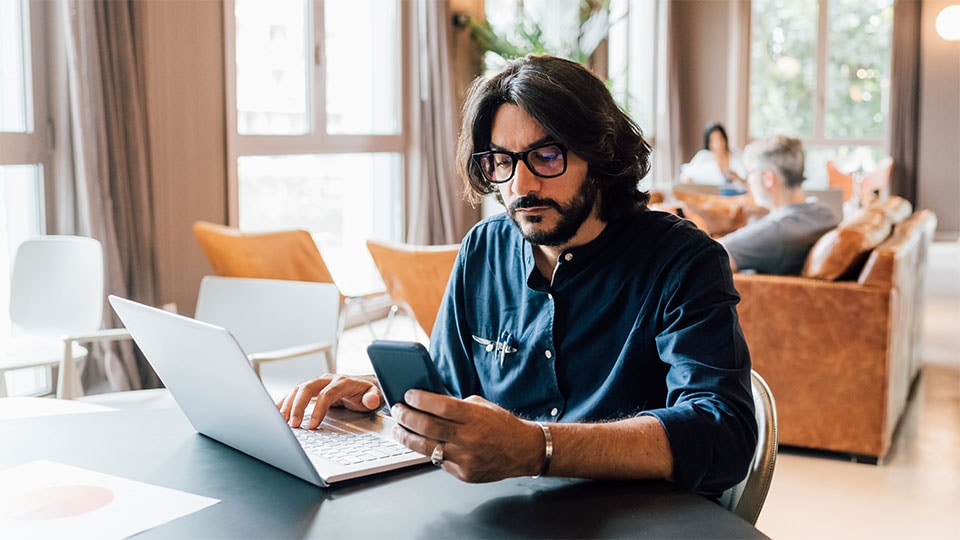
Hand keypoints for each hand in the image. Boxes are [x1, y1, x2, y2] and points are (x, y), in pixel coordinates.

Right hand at [276, 374, 382, 428]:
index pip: (326, 394)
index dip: (318, 409)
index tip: (312, 425)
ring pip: (298, 389)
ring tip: (280, 421)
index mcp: (342, 382)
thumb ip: (373, 397)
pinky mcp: (312, 389)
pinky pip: (295, 393)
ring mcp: (318, 383)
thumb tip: (370, 399)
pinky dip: (284, 401)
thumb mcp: (376, 395)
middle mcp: (327, 380)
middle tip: (293, 425)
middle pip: (308, 388)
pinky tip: (275, 412)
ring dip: (288, 404)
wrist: (365, 385)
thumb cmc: (368, 392)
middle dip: (298, 406)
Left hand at [389, 390, 544, 482]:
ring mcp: (466, 458)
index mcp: (474, 416)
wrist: (523, 451)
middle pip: (427, 427)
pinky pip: (438, 461)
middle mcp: (469, 438)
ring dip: (407, 437)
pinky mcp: (464, 474)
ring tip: (398, 429)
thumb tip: (428, 401)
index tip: (408, 395)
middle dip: (407, 417)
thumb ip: (456, 405)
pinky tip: (420, 443)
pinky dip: (427, 450)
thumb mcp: (481, 406)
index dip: (419, 399)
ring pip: (426, 448)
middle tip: (398, 410)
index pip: (439, 405)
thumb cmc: (502, 425)